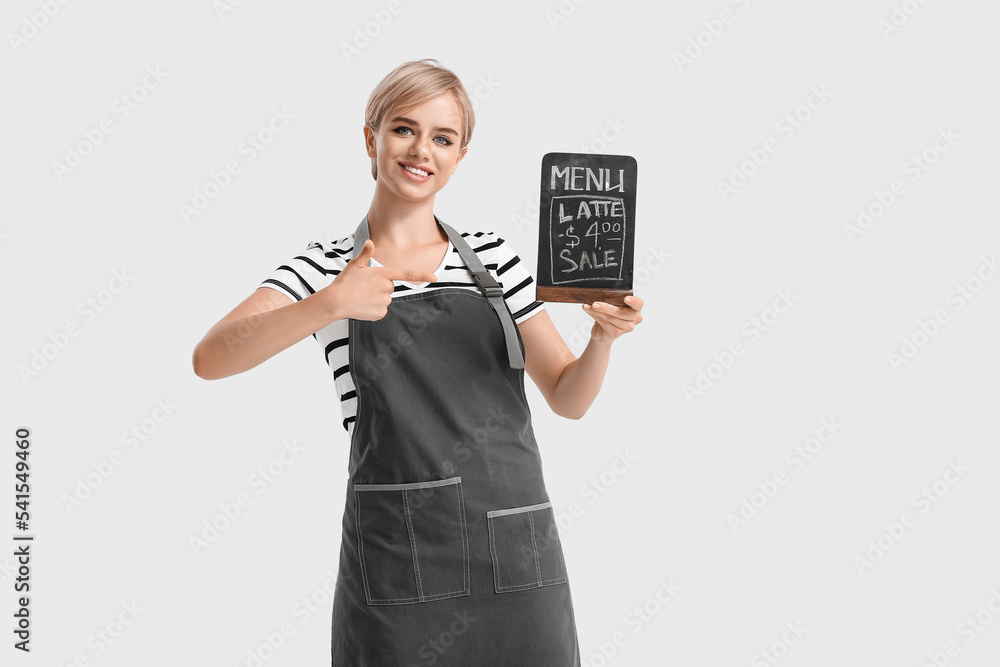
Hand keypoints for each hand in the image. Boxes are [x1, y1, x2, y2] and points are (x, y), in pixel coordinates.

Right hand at [322, 239, 436, 320]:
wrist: (335, 302)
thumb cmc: (344, 282)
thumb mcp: (354, 265)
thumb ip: (365, 254)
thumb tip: (371, 242)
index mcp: (383, 274)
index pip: (407, 274)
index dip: (423, 276)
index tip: (435, 278)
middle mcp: (386, 288)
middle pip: (390, 287)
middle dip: (380, 287)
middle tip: (364, 287)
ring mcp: (385, 302)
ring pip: (385, 299)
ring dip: (376, 298)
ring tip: (361, 296)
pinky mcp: (381, 313)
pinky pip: (381, 310)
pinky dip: (373, 309)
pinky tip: (363, 306)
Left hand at [582, 295, 643, 344]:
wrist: (603, 331)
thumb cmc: (610, 314)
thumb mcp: (613, 305)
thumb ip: (612, 299)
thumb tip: (600, 293)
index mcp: (636, 309)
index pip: (638, 304)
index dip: (633, 301)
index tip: (625, 298)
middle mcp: (634, 319)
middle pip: (621, 312)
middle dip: (606, 307)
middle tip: (595, 303)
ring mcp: (626, 327)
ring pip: (610, 317)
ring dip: (597, 311)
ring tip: (589, 306)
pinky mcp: (616, 333)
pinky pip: (604, 323)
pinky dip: (595, 316)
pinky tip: (588, 310)